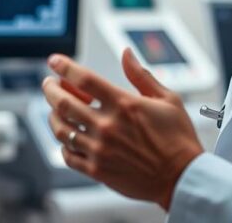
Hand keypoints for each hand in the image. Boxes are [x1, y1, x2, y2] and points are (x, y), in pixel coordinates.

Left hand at [41, 48, 203, 210]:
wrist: (182, 178)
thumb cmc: (178, 140)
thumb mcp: (167, 99)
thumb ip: (141, 75)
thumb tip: (127, 53)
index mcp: (124, 104)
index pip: (83, 79)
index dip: (64, 66)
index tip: (55, 61)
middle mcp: (107, 126)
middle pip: (63, 102)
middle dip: (50, 89)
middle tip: (49, 84)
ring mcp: (99, 149)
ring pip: (61, 128)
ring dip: (53, 114)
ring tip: (56, 109)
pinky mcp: (97, 170)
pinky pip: (68, 155)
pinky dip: (63, 143)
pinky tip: (69, 137)